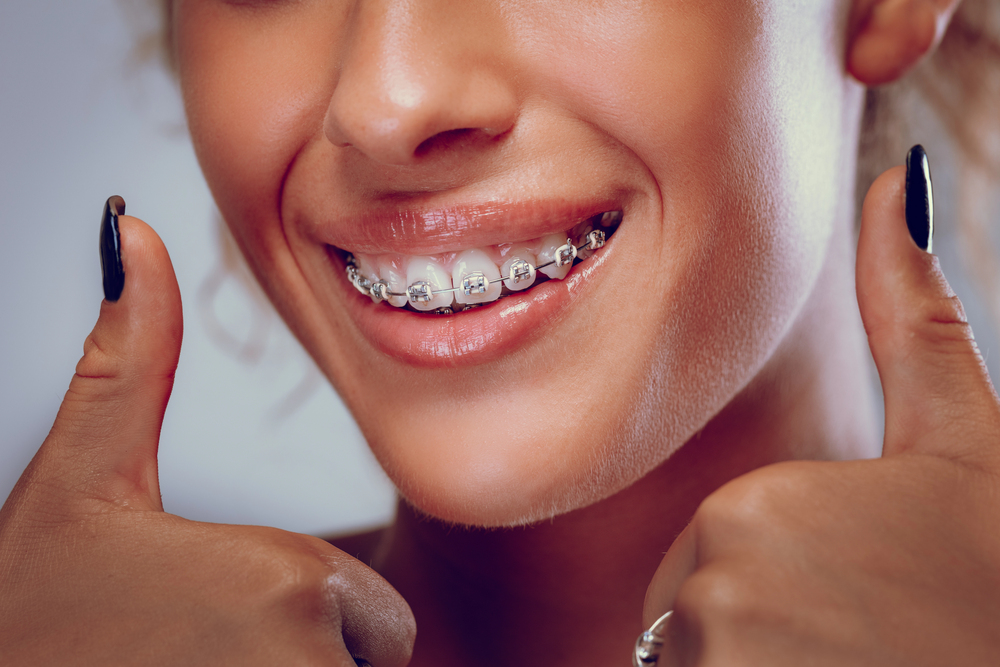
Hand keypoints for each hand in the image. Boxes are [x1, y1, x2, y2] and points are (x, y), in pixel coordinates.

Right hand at [0, 210, 413, 665]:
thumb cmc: (32, 616)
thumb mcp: (81, 490)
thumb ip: (127, 368)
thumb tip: (133, 233)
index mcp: (286, 575)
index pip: (363, 604)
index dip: (301, 615)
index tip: (213, 619)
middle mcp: (313, 649)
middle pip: (370, 656)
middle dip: (308, 657)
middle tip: (205, 655)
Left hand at [643, 161, 999, 664]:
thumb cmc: (990, 590)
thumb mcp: (968, 457)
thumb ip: (917, 327)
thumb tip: (894, 180)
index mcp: (759, 499)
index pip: (728, 537)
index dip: (796, 571)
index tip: (866, 596)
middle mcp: (717, 571)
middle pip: (703, 596)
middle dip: (767, 620)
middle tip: (856, 641)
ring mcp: (706, 649)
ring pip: (698, 650)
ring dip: (754, 660)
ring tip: (838, 661)